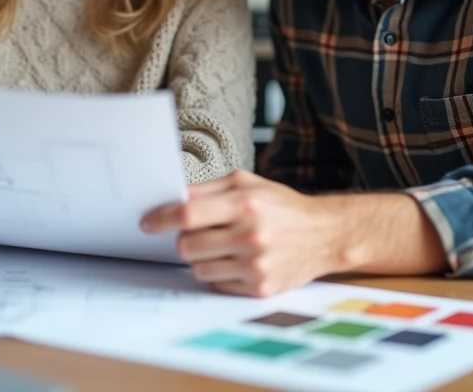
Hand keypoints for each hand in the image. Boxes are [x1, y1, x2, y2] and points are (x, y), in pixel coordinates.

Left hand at [140, 170, 345, 296]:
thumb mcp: (248, 183)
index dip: (161, 218)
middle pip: (186, 246)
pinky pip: (217, 285)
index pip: (187, 213)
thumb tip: (172, 197)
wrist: (324, 235)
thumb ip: (209, 189)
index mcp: (244, 203)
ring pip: (197, 269)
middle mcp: (250, 235)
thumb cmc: (282, 206)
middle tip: (198, 234)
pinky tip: (237, 261)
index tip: (147, 223)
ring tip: (223, 247)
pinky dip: (219, 274)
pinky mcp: (260, 288)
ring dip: (202, 258)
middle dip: (184, 240)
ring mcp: (255, 265)